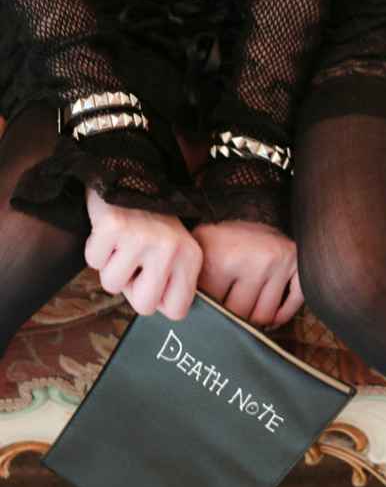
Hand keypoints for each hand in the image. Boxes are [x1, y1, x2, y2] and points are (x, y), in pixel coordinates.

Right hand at [84, 188, 202, 318]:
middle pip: (144, 306)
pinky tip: (109, 232)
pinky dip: (95, 249)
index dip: (158, 301)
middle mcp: (171, 249)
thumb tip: (157, 311)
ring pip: (112, 285)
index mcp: (191, 259)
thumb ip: (170, 283)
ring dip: (110, 266)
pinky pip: (93, 262)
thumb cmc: (150, 224)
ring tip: (122, 242)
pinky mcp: (114, 227)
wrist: (130, 175)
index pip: (177, 311)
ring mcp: (143, 238)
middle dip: (131, 289)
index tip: (153, 282)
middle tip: (133, 262)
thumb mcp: (174, 251)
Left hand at [191, 219, 304, 328]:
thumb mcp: (199, 253)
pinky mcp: (297, 264)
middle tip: (228, 307)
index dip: (213, 312)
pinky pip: (292, 304)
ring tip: (246, 311)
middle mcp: (254, 261)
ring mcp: (279, 263)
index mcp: (223, 259)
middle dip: (233, 316)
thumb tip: (187, 313)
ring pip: (265, 316)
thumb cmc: (222, 239)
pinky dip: (281, 315)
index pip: (218, 309)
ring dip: (255, 318)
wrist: (252, 210)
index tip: (211, 305)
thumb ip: (192, 281)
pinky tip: (270, 315)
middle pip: (242, 315)